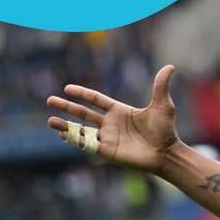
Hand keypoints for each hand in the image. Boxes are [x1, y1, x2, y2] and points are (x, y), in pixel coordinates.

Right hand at [47, 65, 180, 175]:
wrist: (167, 153)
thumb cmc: (165, 130)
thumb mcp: (163, 105)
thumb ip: (160, 86)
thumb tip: (170, 66)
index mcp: (119, 110)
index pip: (96, 100)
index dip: (82, 93)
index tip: (68, 88)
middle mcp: (110, 123)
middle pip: (83, 113)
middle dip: (67, 107)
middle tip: (50, 100)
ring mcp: (107, 137)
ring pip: (81, 130)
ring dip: (65, 126)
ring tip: (50, 121)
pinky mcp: (107, 151)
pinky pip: (87, 145)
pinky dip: (75, 140)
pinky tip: (64, 135)